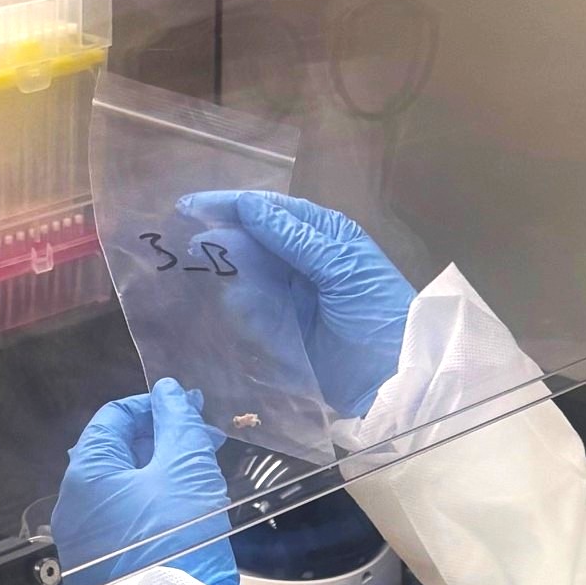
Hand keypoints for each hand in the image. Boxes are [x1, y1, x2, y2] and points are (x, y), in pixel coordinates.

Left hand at [51, 379, 244, 584]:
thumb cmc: (179, 538)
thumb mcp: (186, 468)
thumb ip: (178, 421)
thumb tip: (168, 391)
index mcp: (85, 473)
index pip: (114, 417)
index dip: (155, 405)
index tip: (191, 409)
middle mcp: (73, 505)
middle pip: (117, 453)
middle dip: (163, 439)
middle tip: (206, 441)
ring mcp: (82, 541)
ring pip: (122, 489)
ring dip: (160, 473)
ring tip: (201, 475)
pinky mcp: (99, 570)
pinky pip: (123, 522)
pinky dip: (151, 506)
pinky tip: (184, 510)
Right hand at [177, 191, 413, 417]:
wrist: (395, 378)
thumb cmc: (379, 312)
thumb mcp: (341, 268)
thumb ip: (294, 238)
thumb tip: (249, 206)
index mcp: (324, 235)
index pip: (270, 210)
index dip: (232, 206)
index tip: (191, 207)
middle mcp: (304, 259)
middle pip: (254, 240)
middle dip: (224, 239)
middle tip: (190, 242)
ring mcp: (292, 295)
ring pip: (248, 275)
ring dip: (229, 272)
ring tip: (203, 269)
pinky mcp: (283, 331)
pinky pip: (252, 312)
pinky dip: (241, 307)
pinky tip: (230, 302)